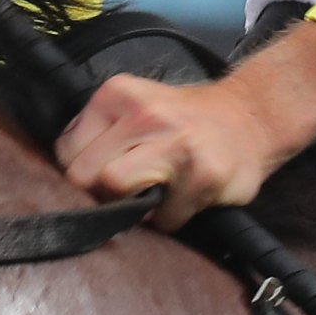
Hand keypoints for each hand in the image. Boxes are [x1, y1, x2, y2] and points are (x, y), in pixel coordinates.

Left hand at [52, 20, 315, 229]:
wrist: (252, 117)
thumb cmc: (184, 121)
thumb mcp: (135, 107)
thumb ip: (99, 135)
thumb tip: (63, 181)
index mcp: (117, 95)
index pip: (65, 151)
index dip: (80, 173)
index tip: (101, 177)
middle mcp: (143, 114)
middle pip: (84, 176)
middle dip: (99, 194)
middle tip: (126, 192)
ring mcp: (174, 144)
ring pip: (116, 192)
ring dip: (132, 206)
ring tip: (153, 195)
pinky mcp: (201, 177)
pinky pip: (162, 218)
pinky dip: (168, 219)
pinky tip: (184, 199)